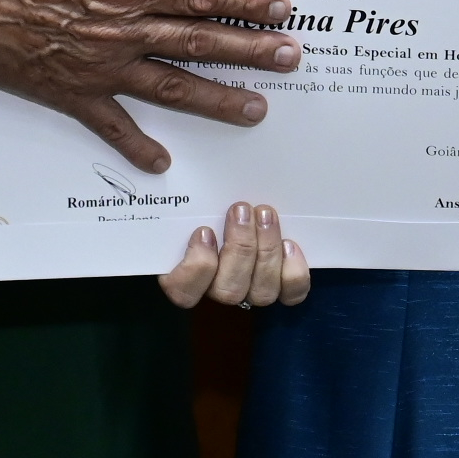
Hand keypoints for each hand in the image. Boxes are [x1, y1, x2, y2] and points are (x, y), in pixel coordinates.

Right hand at [0, 0, 298, 172]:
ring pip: (170, 88)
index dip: (244, 1)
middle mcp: (119, 33)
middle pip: (198, 43)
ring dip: (217, 99)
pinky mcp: (68, 94)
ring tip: (257, 109)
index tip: (281, 7)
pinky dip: (136, 146)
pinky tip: (161, 162)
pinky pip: (109, 125)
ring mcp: (96, 69)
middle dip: (250, 51)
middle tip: (291, 58)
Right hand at [160, 201, 310, 309]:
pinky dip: (293, 272)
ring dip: (266, 251)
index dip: (196, 267)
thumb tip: (165, 165)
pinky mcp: (281, 285)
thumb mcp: (188, 194)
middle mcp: (218, 287)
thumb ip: (176, 191)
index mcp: (186, 273)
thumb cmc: (207, 198)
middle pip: (227, 290)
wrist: (245, 204)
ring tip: (265, 215)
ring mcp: (251, 289)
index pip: (183, 291)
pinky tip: (290, 244)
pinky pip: (291, 293)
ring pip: (260, 292)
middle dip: (240, 248)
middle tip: (242, 210)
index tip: (204, 231)